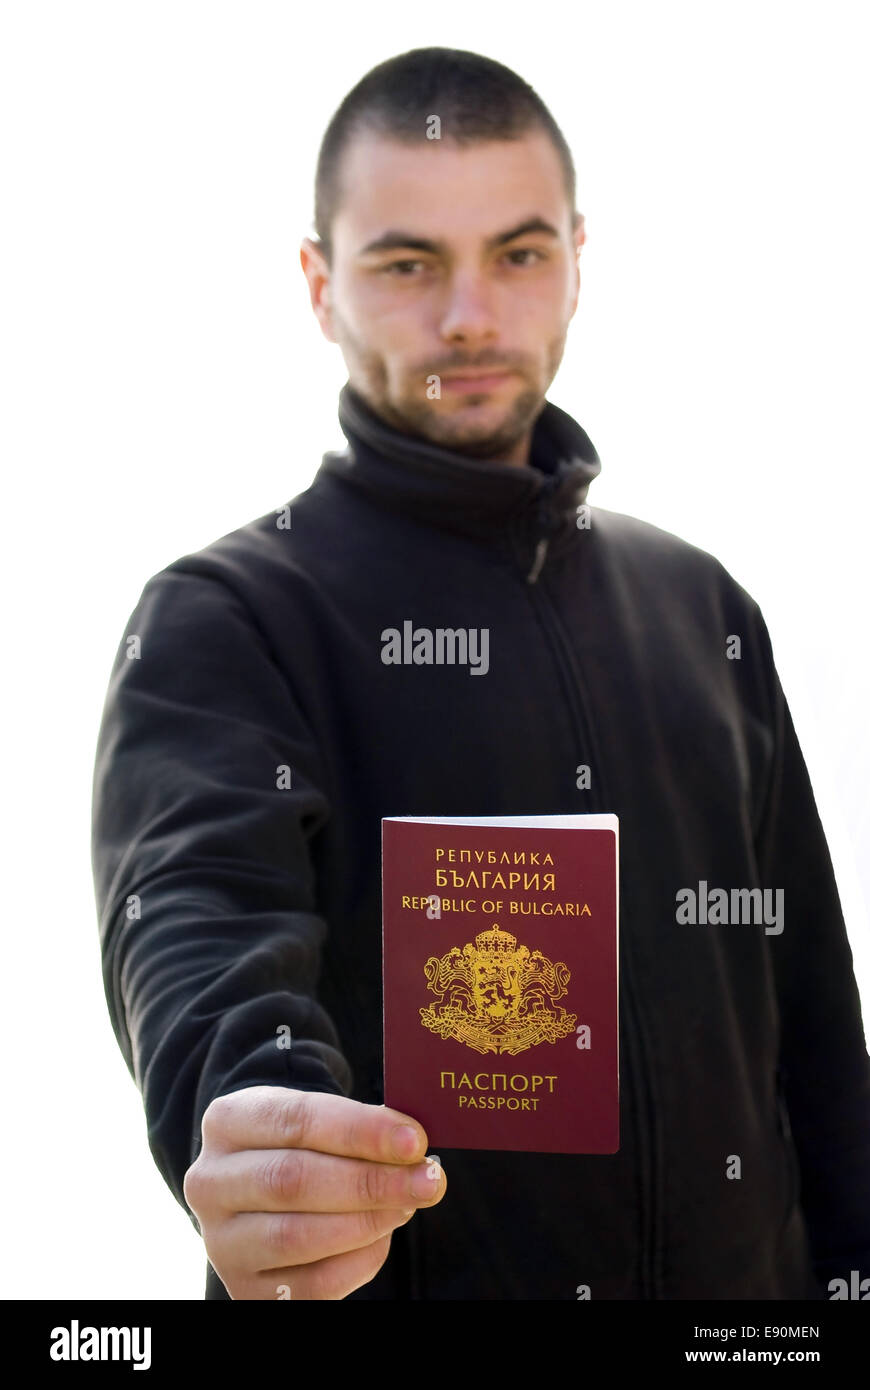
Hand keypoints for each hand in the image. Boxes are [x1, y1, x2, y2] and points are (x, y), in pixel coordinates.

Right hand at [183, 1085, 445, 1299]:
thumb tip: (413, 1148)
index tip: (414, 1141)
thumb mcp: (318, 1117)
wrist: (262, 1187)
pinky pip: (310, 1284)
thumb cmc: (303, 1144)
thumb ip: (359, 1127)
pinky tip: (383, 1236)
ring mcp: (222, 1242)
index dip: (360, 1132)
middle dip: (371, 1181)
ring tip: (408, 1203)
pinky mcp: (245, 1289)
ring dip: (367, 1221)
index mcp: (226, 1122)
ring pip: (296, 1236)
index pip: (296, 1120)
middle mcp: (210, 1182)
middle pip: (293, 1181)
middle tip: (428, 1179)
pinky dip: (358, 1260)